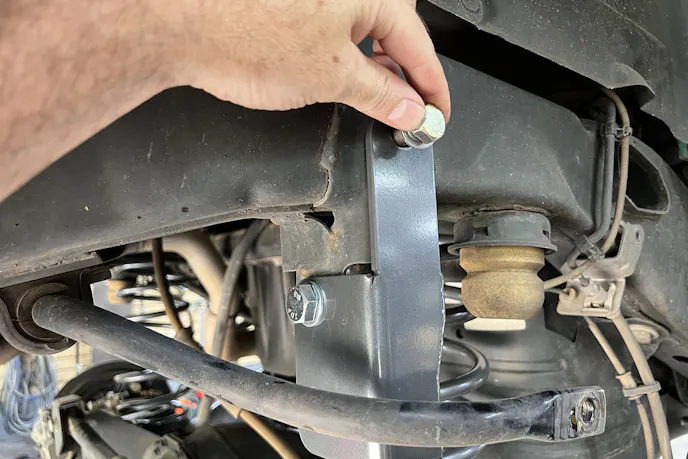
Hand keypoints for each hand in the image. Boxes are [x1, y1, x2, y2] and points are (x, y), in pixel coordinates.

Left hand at [161, 0, 449, 129]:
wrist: (178, 20)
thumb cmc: (244, 36)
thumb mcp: (330, 78)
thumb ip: (380, 94)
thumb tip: (410, 107)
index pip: (420, 47)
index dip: (433, 89)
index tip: (437, 115)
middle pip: (396, 32)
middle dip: (405, 74)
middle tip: (406, 111)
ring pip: (364, 27)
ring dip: (373, 64)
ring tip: (370, 96)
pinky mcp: (294, 1)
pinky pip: (335, 23)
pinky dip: (345, 51)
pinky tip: (336, 71)